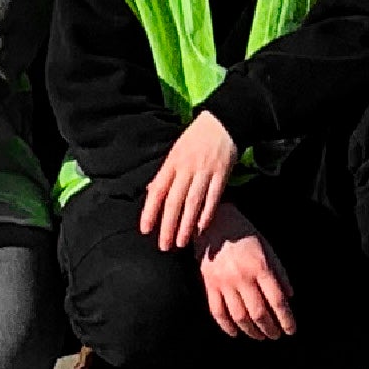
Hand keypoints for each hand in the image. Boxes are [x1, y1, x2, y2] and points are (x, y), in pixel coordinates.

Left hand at [136, 106, 240, 254]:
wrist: (223, 122)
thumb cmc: (196, 138)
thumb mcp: (175, 152)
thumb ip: (164, 173)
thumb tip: (150, 192)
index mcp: (172, 163)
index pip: (157, 190)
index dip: (150, 211)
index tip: (145, 230)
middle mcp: (186, 168)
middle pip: (174, 201)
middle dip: (168, 225)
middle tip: (163, 245)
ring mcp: (205, 172)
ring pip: (193, 202)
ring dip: (186, 225)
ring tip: (181, 243)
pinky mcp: (221, 174)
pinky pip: (213, 197)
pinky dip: (207, 214)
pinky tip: (201, 229)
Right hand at [199, 218, 296, 341]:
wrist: (214, 223)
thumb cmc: (245, 235)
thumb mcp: (268, 248)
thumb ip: (279, 272)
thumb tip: (290, 296)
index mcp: (260, 266)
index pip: (277, 300)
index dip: (286, 318)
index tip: (291, 330)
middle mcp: (242, 276)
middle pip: (258, 312)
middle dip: (270, 328)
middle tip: (276, 336)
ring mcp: (224, 282)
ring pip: (239, 316)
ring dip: (251, 331)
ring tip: (260, 336)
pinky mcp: (209, 284)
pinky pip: (218, 312)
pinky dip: (227, 326)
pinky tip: (236, 333)